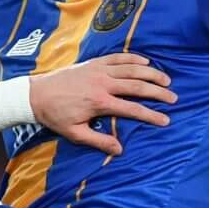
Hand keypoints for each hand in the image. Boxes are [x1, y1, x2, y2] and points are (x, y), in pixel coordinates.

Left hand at [28, 53, 173, 154]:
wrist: (36, 94)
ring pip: (132, 68)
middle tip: (173, 98)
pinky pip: (118, 57)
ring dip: (152, 73)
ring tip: (166, 80)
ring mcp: (99, 70)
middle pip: (138, 85)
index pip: (133, 109)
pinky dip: (134, 58)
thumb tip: (119, 150)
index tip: (165, 120)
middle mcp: (103, 83)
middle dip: (158, 92)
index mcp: (100, 102)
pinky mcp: (94, 62)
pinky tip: (146, 61)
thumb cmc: (55, 116)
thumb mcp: (75, 133)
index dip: (151, 115)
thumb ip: (98, 141)